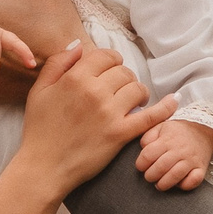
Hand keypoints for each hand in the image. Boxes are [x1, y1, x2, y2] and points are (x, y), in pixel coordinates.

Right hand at [18, 42, 179, 194]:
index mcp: (74, 78)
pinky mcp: (120, 134)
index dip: (111, 61)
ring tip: (132, 102)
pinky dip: (165, 107)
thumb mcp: (39, 90)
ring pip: (136, 88)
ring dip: (137, 92)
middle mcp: (94, 91)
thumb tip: (78, 45)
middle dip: (123, 78)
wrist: (43, 167)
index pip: (106, 56)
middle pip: (123, 71)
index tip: (110, 71)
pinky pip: (150, 116)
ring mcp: (109, 113)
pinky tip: (173, 101)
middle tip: (118, 90)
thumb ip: (58, 63)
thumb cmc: (39, 130)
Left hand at [136, 118, 212, 191]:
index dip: (140, 164)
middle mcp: (179, 150)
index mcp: (167, 140)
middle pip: (160, 167)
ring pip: (175, 175)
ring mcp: (191, 160)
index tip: (141, 167)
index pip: (148, 155)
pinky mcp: (201, 168)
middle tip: (149, 176)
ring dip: (164, 183)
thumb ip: (148, 136)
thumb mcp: (160, 127)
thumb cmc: (178, 132)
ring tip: (159, 184)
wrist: (203, 130)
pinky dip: (185, 185)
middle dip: (150, 176)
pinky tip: (178, 183)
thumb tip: (143, 147)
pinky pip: (194, 181)